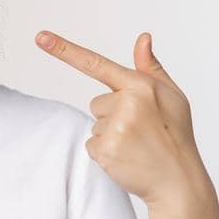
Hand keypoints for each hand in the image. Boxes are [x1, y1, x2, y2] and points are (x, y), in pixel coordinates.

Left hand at [35, 30, 214, 210]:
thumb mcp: (172, 96)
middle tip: (140, 130)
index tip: (40, 37)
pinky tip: (128, 156)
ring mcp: (116, 127)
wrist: (178, 180)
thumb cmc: (176, 135)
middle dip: (113, 115)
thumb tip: (142, 37)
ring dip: (111, 134)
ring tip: (137, 144)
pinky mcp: (106, 149)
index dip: (64, 49)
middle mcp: (127, 103)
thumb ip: (150, 68)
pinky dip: (106, 151)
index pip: (96, 63)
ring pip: (95, 123)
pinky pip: (92, 144)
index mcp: (141, 86)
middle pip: (96, 102)